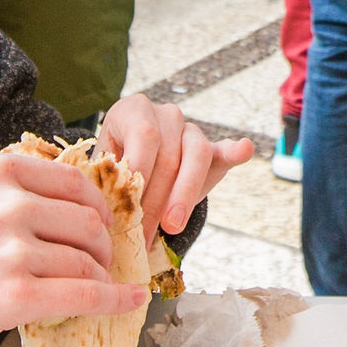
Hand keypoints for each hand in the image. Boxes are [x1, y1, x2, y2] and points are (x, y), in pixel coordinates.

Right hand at [0, 145, 133, 346]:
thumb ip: (4, 199)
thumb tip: (60, 212)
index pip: (75, 182)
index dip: (96, 209)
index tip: (101, 226)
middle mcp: (9, 204)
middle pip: (90, 221)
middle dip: (103, 247)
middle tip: (99, 265)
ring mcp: (12, 250)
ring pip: (89, 261)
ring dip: (100, 280)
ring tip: (92, 291)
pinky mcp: (13, 298)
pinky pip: (85, 296)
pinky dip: (114, 301)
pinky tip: (128, 303)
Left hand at [97, 94, 254, 237]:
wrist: (133, 170)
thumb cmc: (114, 172)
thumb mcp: (103, 172)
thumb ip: (106, 182)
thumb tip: (103, 210)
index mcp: (132, 111)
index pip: (143, 137)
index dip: (139, 174)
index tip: (129, 210)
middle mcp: (164, 114)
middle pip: (169, 155)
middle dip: (155, 201)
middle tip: (143, 236)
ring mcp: (190, 129)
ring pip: (197, 155)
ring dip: (184, 194)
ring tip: (173, 226)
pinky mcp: (212, 149)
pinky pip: (223, 150)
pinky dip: (235, 152)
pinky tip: (243, 149)